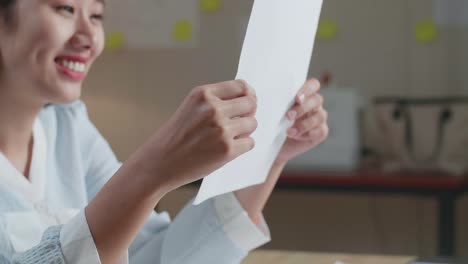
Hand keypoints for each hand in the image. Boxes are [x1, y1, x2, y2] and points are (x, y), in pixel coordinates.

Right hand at [133, 80, 257, 191]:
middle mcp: (213, 109)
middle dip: (248, 113)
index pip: (241, 86)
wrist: (159, 163)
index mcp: (203, 94)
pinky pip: (250, 143)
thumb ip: (216, 101)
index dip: (248, 94)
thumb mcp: (191, 107)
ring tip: (227, 137)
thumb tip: (250, 99)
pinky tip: (226, 149)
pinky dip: (242, 146)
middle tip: (237, 123)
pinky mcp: (227, 150)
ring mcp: (221, 129)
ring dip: (244, 131)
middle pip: (251, 103)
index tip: (248, 101)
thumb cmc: (175, 137)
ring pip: (252, 123)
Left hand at [275, 79, 328, 164]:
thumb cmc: (271, 123)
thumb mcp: (271, 111)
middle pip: (317, 99)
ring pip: (320, 116)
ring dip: (304, 124)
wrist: (273, 144)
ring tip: (288, 131)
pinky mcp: (321, 131)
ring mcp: (319, 117)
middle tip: (288, 116)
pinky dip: (307, 134)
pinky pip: (321, 130)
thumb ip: (274, 101)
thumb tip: (267, 92)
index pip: (313, 85)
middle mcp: (314, 104)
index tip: (296, 98)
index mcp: (304, 94)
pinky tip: (296, 136)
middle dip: (302, 108)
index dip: (307, 89)